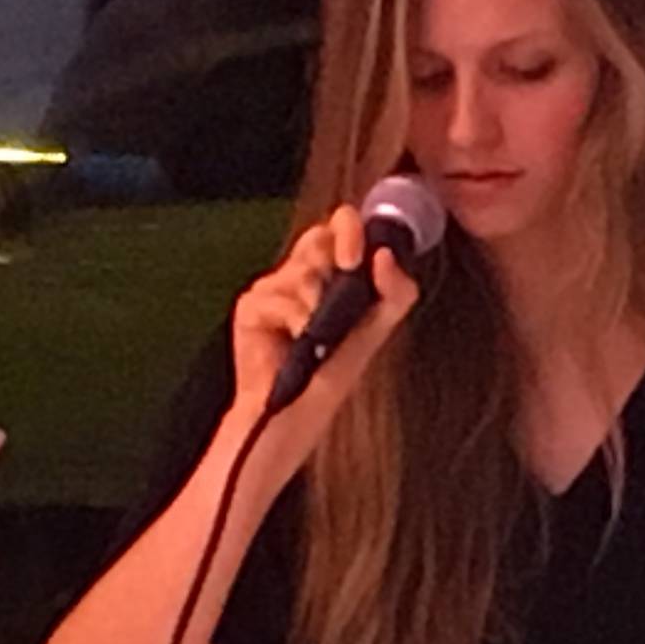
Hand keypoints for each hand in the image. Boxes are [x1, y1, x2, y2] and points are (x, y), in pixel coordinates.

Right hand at [228, 203, 418, 438]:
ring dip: (319, 304)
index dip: (350, 230)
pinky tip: (296, 342)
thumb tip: (385, 256)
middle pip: (318, 236)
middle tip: (347, 277)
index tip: (358, 257)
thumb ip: (394, 293)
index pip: (337, 230)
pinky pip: (279, 298)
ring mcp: (270, 290)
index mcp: (326, 276)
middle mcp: (297, 277)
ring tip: (316, 335)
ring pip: (302, 271)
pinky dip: (296, 321)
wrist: (296, 413)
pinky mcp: (250, 307)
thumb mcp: (375, 330)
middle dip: (339, 254)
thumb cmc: (330, 375)